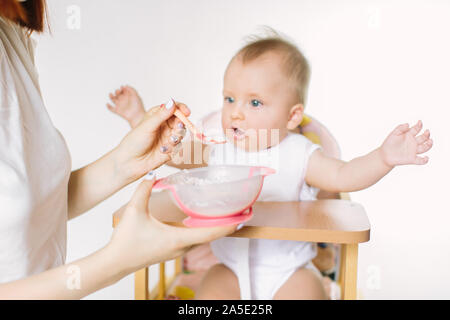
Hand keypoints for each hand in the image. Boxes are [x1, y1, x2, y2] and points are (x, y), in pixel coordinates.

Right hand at [107, 85, 145, 127]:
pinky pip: (111, 109)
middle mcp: (124, 101)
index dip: (122, 88)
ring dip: (111, 96)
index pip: (124, 91)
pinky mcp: (118, 111)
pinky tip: (107, 104)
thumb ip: (131, 89)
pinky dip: (108, 106)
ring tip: (110, 94)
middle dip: (117, 91)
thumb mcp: (135, 95)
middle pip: (118, 94)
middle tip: (118, 91)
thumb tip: (126, 85)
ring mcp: (120, 106)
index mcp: (129, 97)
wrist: (137, 116)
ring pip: (114, 100)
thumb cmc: (138, 106)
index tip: (122, 87)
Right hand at [108, 176, 237, 273]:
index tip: (244, 218)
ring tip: (227, 216)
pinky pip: (194, 241)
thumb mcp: (134, 210)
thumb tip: (153, 173)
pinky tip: (202, 222)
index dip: (229, 225)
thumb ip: (143, 189)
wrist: (115, 262)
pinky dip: (203, 231)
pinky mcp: (172, 251)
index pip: (210, 233)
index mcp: (178, 239)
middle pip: (211, 237)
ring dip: (215, 229)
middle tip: (242, 212)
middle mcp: (182, 247)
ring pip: (203, 240)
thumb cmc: (125, 240)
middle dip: (227, 225)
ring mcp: (177, 251)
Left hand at [114, 101, 188, 180]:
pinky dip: (173, 148)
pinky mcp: (170, 149)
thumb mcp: (147, 126)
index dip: (182, 109)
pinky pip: (179, 147)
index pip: (173, 108)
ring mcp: (168, 138)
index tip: (187, 112)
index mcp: (157, 116)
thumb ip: (161, 115)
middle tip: (177, 129)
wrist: (129, 162)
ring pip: (181, 134)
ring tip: (169, 142)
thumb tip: (172, 102)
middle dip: (181, 125)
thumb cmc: (134, 142)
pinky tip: (162, 151)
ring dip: (177, 137)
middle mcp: (164, 126)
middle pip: (180, 121)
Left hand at [380, 120, 432, 166]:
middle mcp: (413, 142)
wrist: (384, 155)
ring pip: (424, 148)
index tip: (419, 122)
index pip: (416, 129)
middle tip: (427, 131)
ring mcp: (413, 151)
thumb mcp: (393, 134)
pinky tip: (426, 158)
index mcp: (409, 135)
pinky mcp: (412, 159)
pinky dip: (424, 160)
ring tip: (430, 141)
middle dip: (426, 135)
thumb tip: (408, 124)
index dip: (419, 125)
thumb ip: (400, 128)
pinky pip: (420, 161)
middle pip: (423, 138)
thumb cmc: (389, 143)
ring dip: (429, 145)